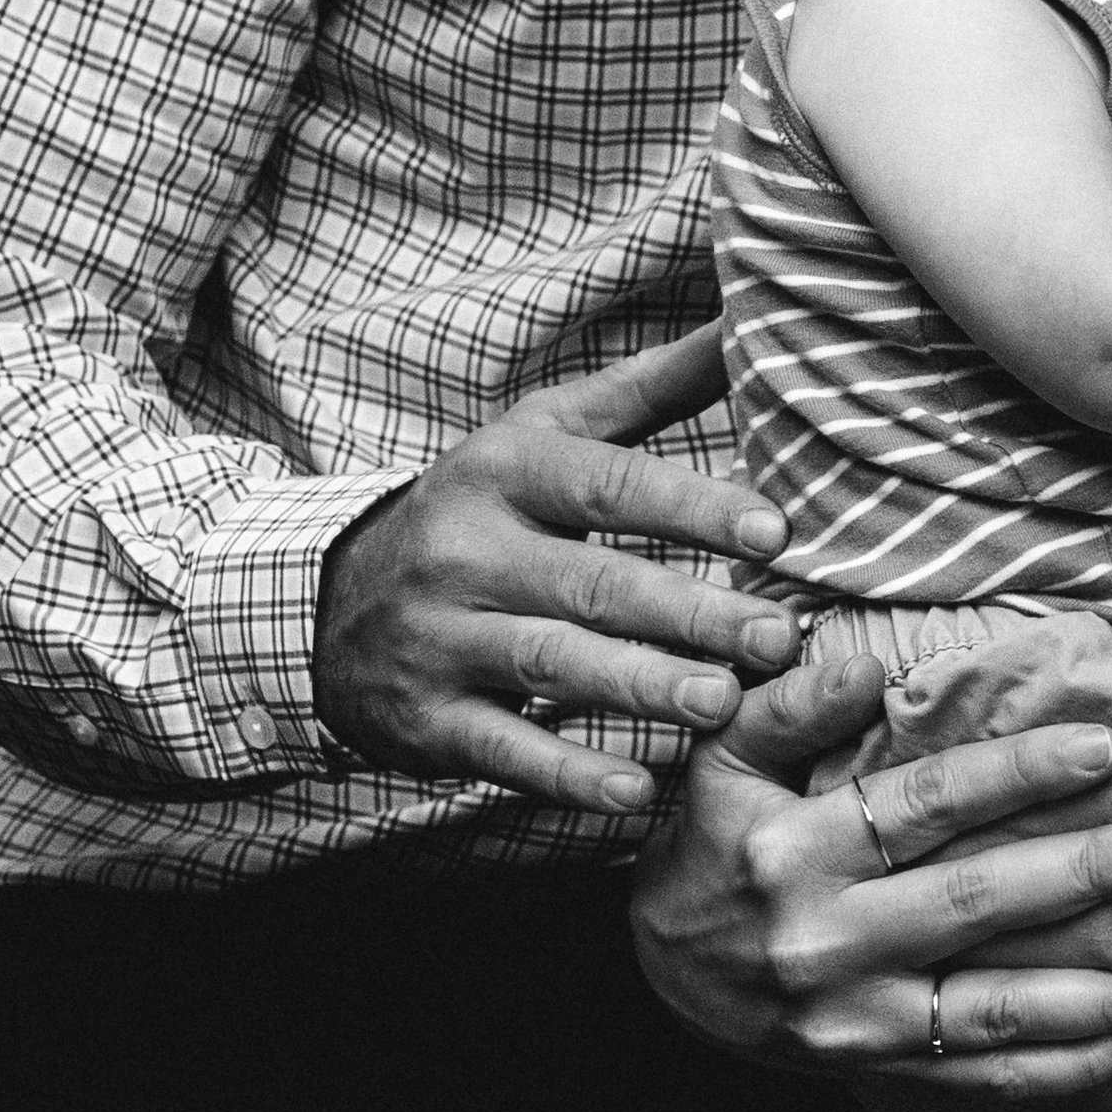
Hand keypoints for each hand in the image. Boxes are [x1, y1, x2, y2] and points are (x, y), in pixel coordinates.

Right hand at [312, 328, 798, 813]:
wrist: (334, 600)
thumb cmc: (481, 507)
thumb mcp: (545, 432)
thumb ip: (649, 388)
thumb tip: (746, 321)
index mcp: (506, 470)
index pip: (608, 482)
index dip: (693, 505)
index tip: (774, 532)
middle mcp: (466, 550)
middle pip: (591, 582)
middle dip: (690, 612)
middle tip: (777, 638)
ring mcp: (440, 636)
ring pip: (551, 664)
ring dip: (641, 687)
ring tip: (722, 704)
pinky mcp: (426, 716)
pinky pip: (504, 748)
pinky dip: (569, 774)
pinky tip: (638, 789)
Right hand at [629, 654, 1111, 1111]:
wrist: (661, 976)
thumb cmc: (713, 843)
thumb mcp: (721, 761)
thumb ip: (790, 708)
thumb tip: (867, 666)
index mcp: (795, 852)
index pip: (923, 805)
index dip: (1017, 772)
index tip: (1104, 748)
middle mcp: (826, 941)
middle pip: (975, 903)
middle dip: (1082, 876)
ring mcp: (851, 1022)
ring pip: (995, 1012)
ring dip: (1102, 1005)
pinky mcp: (871, 1077)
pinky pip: (981, 1085)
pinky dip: (1065, 1077)